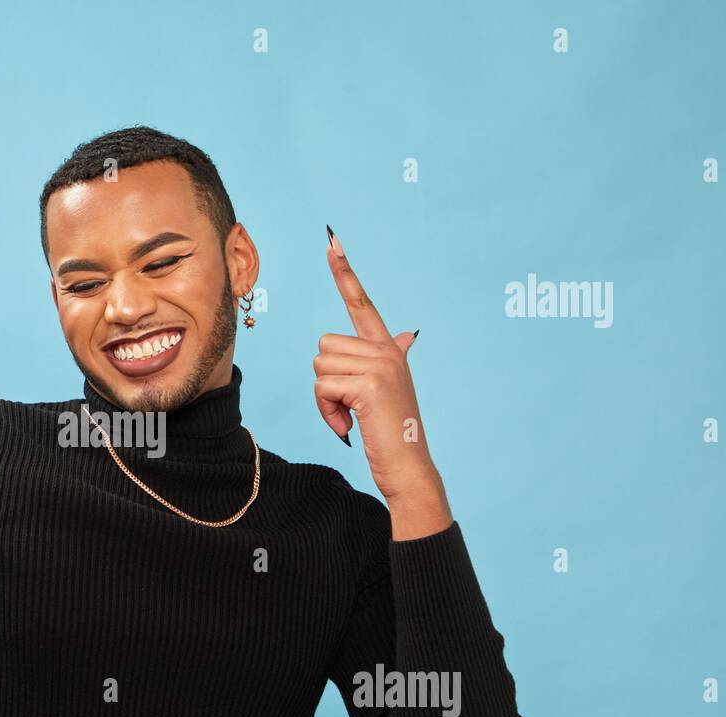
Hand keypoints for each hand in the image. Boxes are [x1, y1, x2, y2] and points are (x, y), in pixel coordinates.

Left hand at [313, 229, 440, 506]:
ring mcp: (380, 366)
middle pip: (323, 346)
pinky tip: (349, 425)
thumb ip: (388, 358)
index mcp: (388, 348)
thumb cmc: (390, 431)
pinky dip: (328, 412)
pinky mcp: (368, 385)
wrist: (406, 465)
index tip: (332, 241)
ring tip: (351, 415)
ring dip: (325, 398)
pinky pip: (323, 387)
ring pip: (320, 367)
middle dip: (326, 381)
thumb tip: (405, 335)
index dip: (345, 273)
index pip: (361, 303)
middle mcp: (386, 350)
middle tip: (348, 406)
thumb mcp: (388, 389)